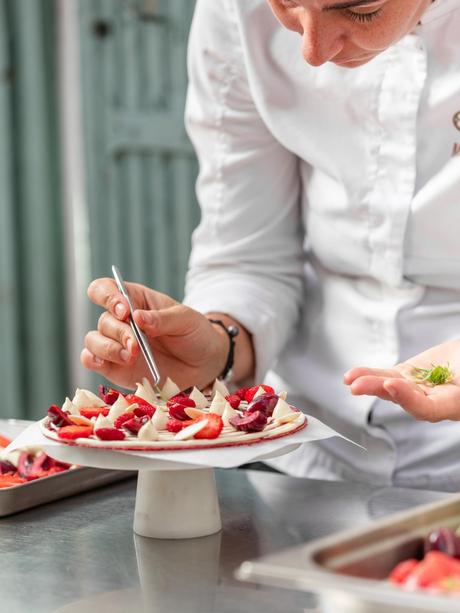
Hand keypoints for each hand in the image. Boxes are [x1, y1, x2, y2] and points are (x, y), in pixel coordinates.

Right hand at [81, 278, 227, 389]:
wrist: (204, 364)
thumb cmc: (194, 334)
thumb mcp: (185, 320)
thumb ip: (162, 318)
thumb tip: (136, 317)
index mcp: (135, 300)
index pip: (106, 289)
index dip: (108, 297)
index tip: (124, 311)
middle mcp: (121, 321)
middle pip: (104, 320)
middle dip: (119, 333)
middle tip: (136, 345)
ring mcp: (116, 344)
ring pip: (93, 340)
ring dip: (108, 348)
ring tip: (131, 357)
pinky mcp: (115, 367)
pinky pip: (91, 360)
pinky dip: (93, 360)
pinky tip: (106, 363)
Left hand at [344, 340, 459, 421]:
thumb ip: (459, 383)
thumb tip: (456, 380)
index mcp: (453, 405)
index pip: (428, 409)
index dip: (409, 399)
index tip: (393, 384)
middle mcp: (433, 401)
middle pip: (403, 399)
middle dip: (380, 390)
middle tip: (358, 385)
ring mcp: (418, 388)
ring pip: (390, 387)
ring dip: (369, 383)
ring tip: (351, 380)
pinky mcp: (408, 376)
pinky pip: (386, 376)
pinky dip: (368, 375)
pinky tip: (351, 376)